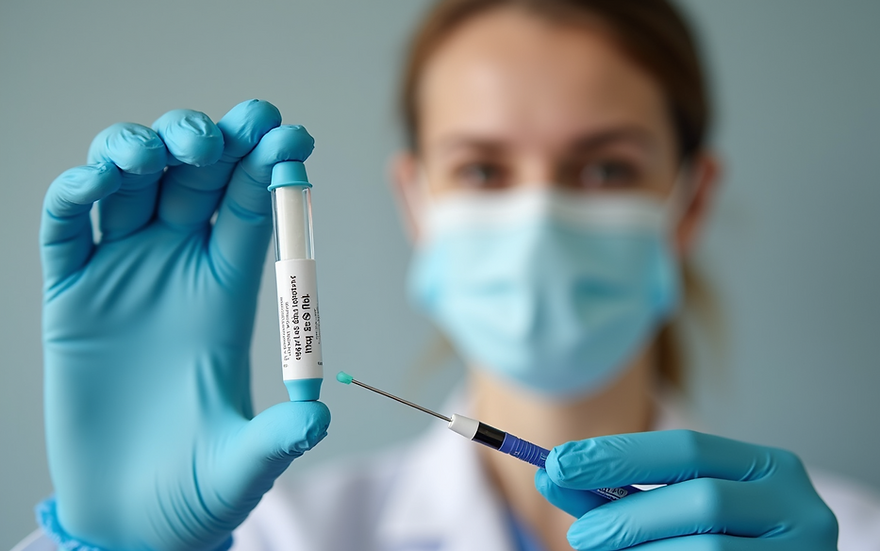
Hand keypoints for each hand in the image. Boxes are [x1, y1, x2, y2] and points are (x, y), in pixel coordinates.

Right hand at [40, 100, 329, 550]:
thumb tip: (317, 416)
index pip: (251, 214)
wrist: (131, 516)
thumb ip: (276, 439)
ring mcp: (122, 277)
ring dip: (145, 149)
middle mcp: (178, 273)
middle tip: (242, 121)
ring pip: (131, 186)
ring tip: (164, 147)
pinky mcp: (70, 296)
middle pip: (197, 182)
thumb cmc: (197, 488)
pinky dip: (76, 193)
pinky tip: (95, 177)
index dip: (270, 171)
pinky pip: (67, 228)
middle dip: (218, 142)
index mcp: (228, 296)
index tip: (293, 134)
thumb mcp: (243, 465)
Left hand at [536, 430, 837, 549]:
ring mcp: (804, 550)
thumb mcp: (680, 511)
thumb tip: (555, 474)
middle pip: (701, 497)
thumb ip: (626, 495)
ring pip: (709, 547)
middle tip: (578, 533)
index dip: (620, 454)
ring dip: (644, 548)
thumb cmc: (726, 545)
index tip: (559, 462)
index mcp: (771, 466)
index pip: (687, 447)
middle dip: (629, 511)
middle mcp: (799, 505)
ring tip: (601, 549)